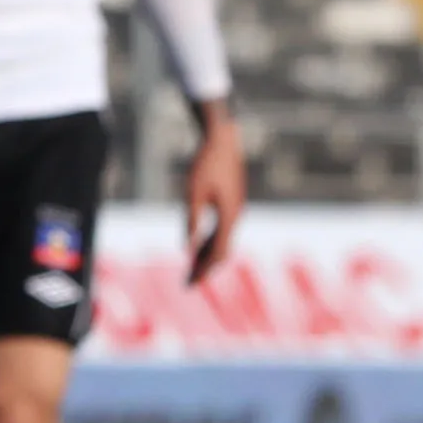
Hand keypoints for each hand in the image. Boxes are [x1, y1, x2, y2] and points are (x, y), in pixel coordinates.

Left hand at [182, 100, 246, 287]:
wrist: (221, 140)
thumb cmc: (205, 164)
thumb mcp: (193, 192)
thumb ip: (191, 220)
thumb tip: (186, 248)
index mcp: (229, 216)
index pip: (217, 252)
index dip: (204, 269)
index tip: (190, 283)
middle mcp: (236, 215)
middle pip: (222, 249)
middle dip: (205, 267)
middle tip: (188, 283)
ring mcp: (235, 209)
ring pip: (222, 239)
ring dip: (206, 255)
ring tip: (191, 268)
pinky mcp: (231, 202)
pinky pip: (222, 229)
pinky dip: (210, 241)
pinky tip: (197, 246)